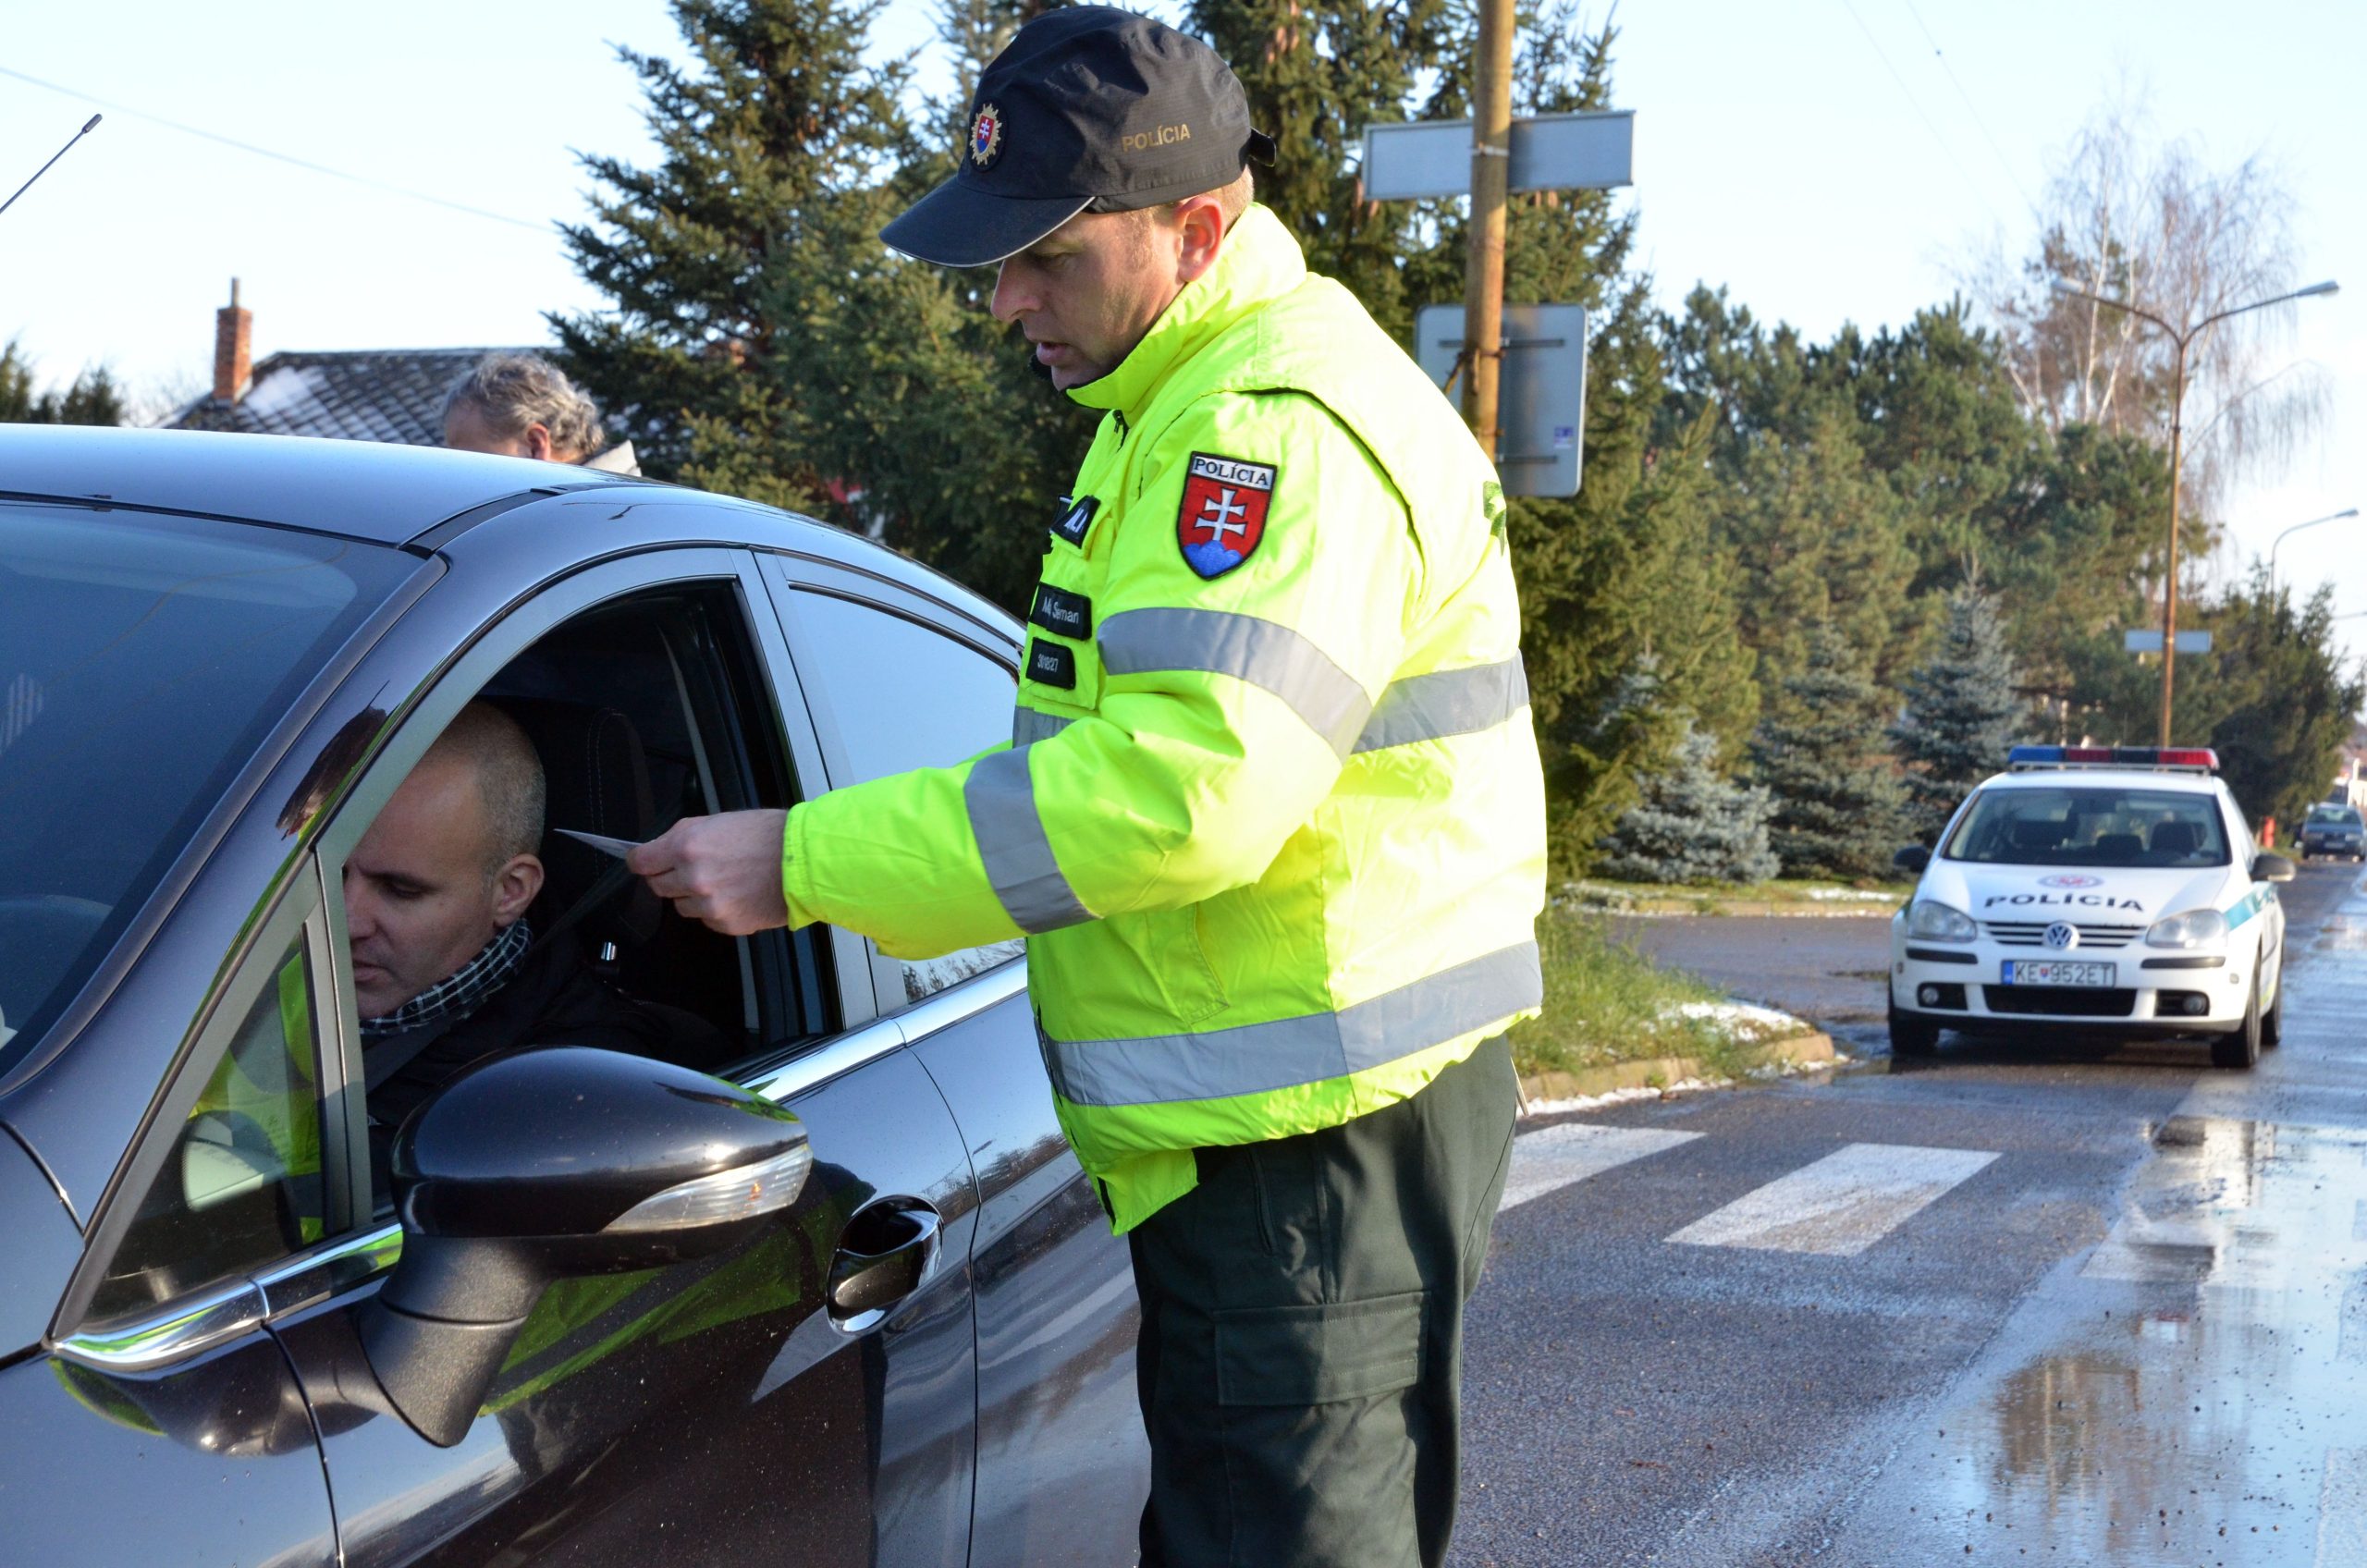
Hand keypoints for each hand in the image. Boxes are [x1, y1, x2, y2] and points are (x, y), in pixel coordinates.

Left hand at [628, 810, 790, 934]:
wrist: (805, 861)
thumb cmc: (769, 835)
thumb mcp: (719, 821)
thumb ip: (683, 836)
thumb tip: (658, 850)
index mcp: (687, 846)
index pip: (640, 862)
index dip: (641, 860)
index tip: (644, 862)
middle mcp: (693, 877)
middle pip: (657, 886)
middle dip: (669, 877)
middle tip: (692, 868)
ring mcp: (709, 904)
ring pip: (681, 906)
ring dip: (693, 896)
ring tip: (722, 880)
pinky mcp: (725, 923)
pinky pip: (706, 919)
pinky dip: (715, 910)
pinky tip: (736, 893)